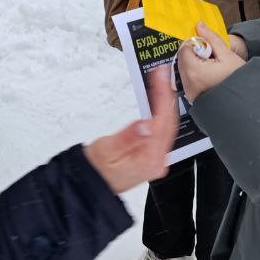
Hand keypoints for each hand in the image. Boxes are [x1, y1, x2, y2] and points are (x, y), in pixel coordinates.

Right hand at [84, 67, 177, 193]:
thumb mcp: (106, 151)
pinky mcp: (151, 154)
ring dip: (164, 101)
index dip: (162, 96)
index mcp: (149, 159)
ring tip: (160, 81)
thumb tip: (145, 125)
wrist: (90, 187)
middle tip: (161, 73)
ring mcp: (156, 157)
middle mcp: (157, 160)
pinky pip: (162, 129)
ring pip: (167, 124)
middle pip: (168, 121)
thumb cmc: (95, 171)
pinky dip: (160, 111)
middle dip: (166, 94)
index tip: (160, 77)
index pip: (162, 122)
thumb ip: (128, 137)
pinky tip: (158, 100)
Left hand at [177, 21, 245, 101]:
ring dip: (194, 63)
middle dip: (194, 53)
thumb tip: (199, 25)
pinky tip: (209, 74)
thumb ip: (211, 38)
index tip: (208, 45)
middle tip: (212, 55)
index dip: (196, 43)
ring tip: (212, 65)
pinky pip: (187, 79)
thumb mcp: (227, 54)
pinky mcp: (192, 97)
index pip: (184, 49)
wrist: (247, 100)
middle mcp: (188, 83)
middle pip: (182, 59)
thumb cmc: (239, 79)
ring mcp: (190, 92)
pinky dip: (195, 73)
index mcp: (195, 71)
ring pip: (184, 69)